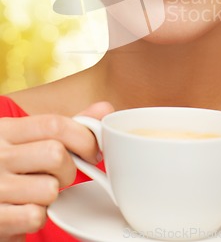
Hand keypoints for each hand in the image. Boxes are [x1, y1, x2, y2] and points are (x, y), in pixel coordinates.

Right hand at [0, 101, 112, 239]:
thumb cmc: (14, 168)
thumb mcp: (31, 140)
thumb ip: (68, 125)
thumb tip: (105, 109)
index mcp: (6, 130)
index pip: (55, 125)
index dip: (83, 138)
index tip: (93, 152)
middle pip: (56, 154)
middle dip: (69, 170)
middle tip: (61, 176)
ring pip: (49, 189)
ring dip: (52, 196)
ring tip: (38, 193)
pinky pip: (35, 217)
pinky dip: (38, 217)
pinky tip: (27, 209)